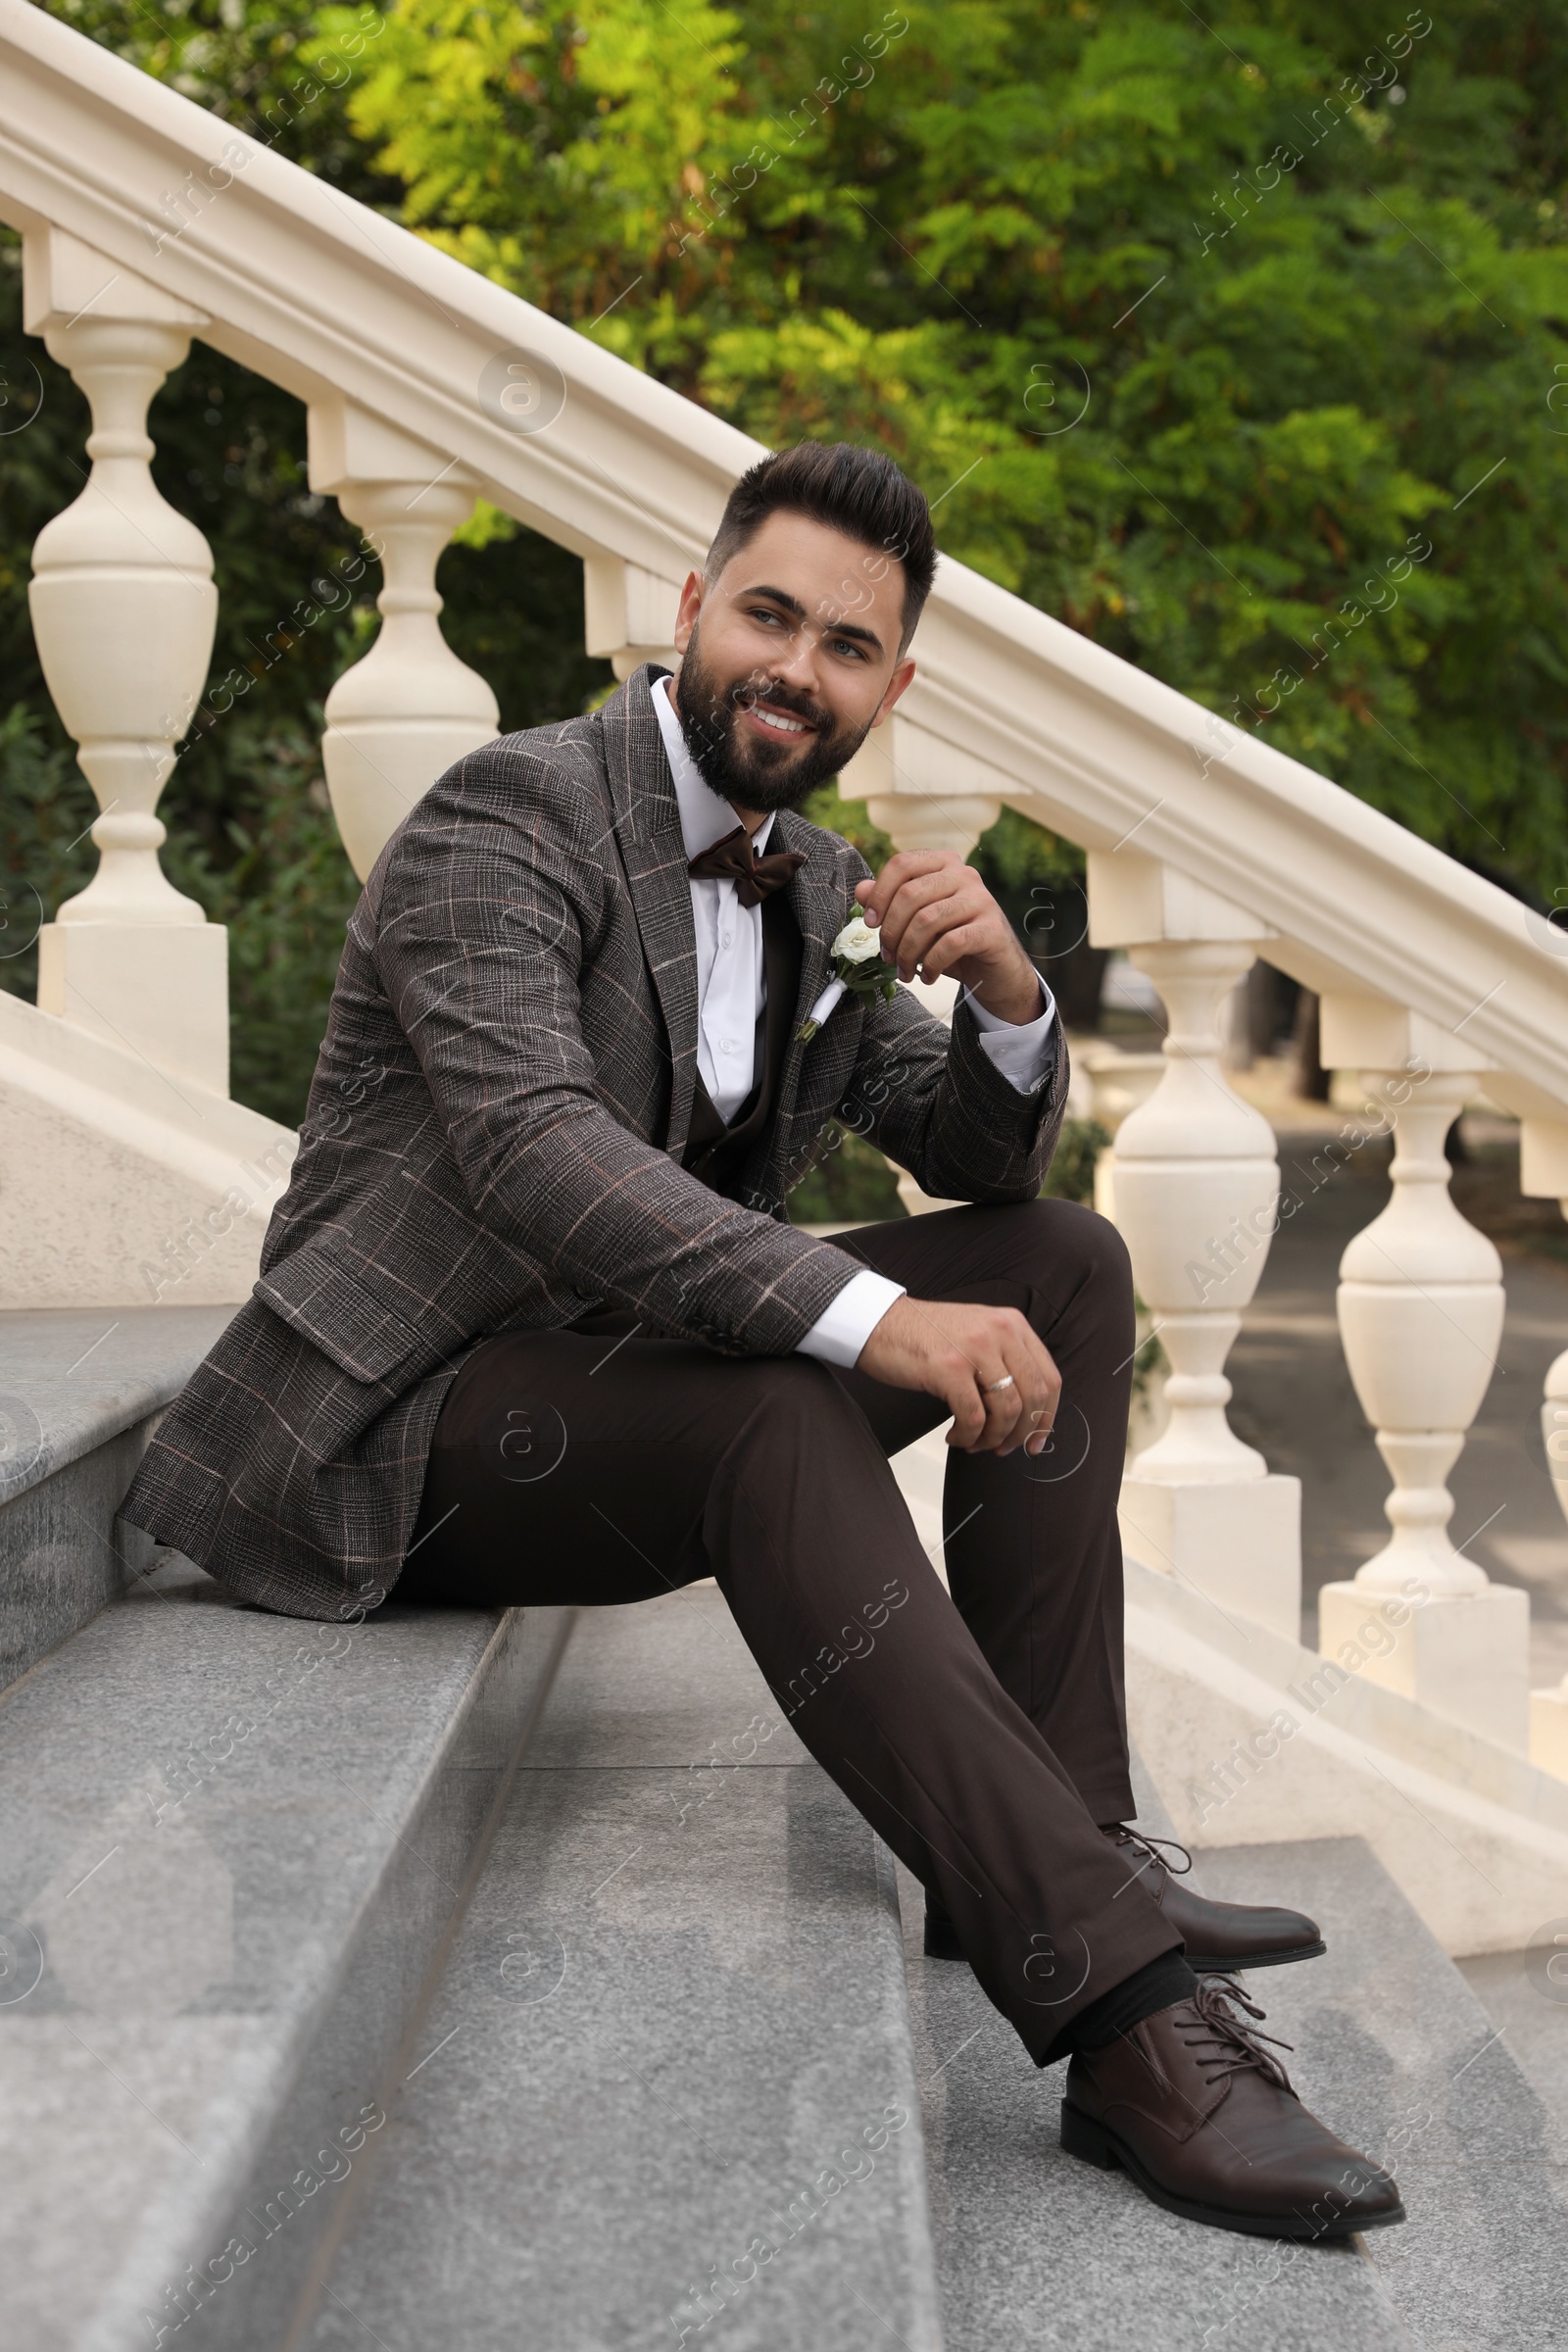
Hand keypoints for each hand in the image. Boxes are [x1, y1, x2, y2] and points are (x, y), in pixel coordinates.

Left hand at [855, 850, 1040, 1024]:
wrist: (995, 969)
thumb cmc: (952, 941)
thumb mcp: (917, 921)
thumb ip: (891, 902)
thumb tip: (861, 890)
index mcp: (944, 863)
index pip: (902, 864)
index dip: (880, 893)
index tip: (870, 924)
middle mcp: (965, 875)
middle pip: (910, 894)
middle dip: (891, 931)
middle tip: (887, 957)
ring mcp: (981, 900)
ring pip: (927, 920)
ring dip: (908, 952)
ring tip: (905, 971)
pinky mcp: (992, 928)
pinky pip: (950, 943)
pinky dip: (932, 964)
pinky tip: (928, 977)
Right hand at [856, 1296, 1060, 1456]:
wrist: (879, 1322)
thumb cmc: (926, 1335)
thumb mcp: (978, 1333)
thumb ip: (1006, 1359)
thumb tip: (1028, 1412)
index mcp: (1012, 1324)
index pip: (1049, 1378)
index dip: (1046, 1418)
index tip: (1035, 1441)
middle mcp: (999, 1332)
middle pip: (1033, 1397)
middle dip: (1020, 1433)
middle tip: (1003, 1448)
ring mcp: (974, 1349)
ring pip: (1006, 1411)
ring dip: (992, 1438)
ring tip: (974, 1443)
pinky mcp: (949, 1368)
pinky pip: (973, 1418)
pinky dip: (968, 1437)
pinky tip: (955, 1437)